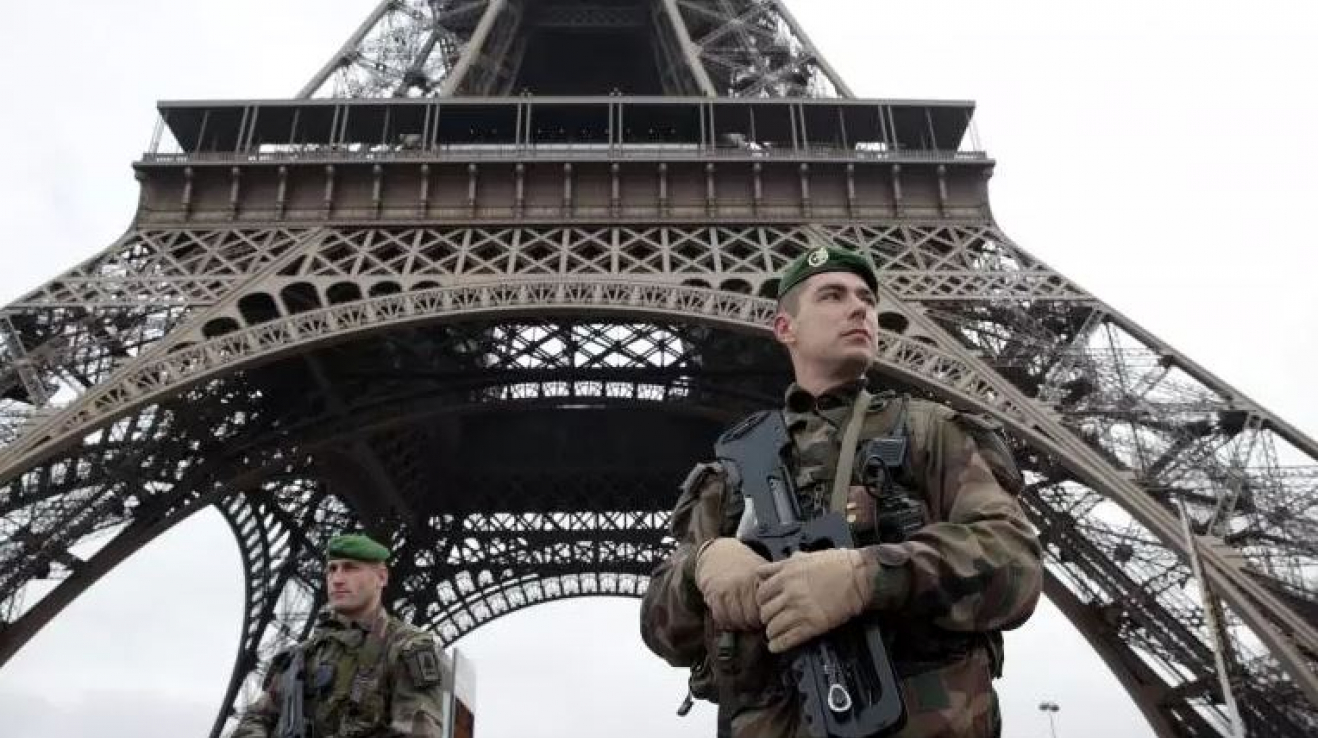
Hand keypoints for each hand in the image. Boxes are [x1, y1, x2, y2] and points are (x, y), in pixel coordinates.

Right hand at [694, 538, 765, 630]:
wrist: (719, 553)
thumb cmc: (744, 565)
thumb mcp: (761, 569)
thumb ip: (772, 585)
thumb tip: (783, 608)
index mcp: (756, 577)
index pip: (764, 608)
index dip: (766, 618)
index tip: (766, 619)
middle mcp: (741, 583)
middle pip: (750, 617)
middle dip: (752, 625)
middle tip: (754, 625)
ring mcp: (726, 589)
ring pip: (735, 619)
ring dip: (739, 626)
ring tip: (743, 624)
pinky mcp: (713, 593)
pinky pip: (720, 616)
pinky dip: (725, 623)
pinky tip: (730, 621)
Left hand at [755, 549, 870, 652]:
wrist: (859, 578)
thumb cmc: (838, 564)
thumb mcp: (808, 556)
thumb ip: (790, 563)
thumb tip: (779, 567)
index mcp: (786, 574)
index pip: (761, 590)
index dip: (762, 598)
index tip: (766, 603)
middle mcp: (789, 592)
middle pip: (764, 610)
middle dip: (766, 616)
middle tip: (772, 619)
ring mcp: (799, 610)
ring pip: (772, 626)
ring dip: (772, 631)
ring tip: (774, 633)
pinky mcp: (811, 625)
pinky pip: (786, 639)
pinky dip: (778, 645)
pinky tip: (776, 646)